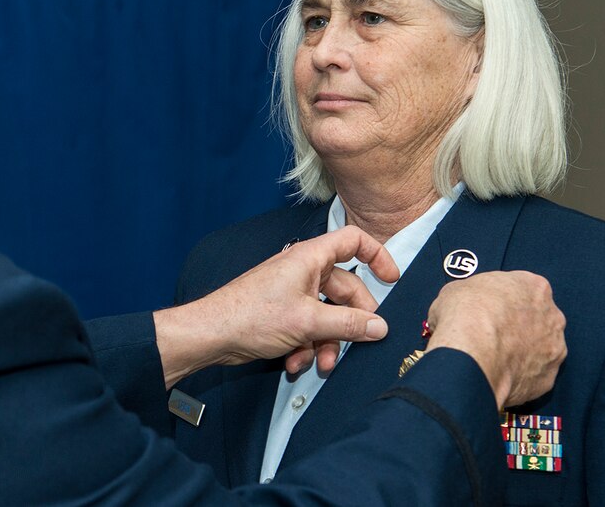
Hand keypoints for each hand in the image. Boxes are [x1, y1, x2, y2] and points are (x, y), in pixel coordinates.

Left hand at [154, 226, 398, 388]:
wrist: (213, 334)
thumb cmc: (251, 315)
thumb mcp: (308, 322)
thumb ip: (348, 324)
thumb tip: (379, 326)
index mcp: (310, 258)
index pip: (353, 241)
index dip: (377, 255)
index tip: (391, 280)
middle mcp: (303, 271)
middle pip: (345, 289)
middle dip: (351, 321)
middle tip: (360, 342)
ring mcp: (292, 293)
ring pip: (327, 315)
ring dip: (327, 342)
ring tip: (321, 364)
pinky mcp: (283, 314)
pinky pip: (309, 328)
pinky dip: (307, 347)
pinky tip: (296, 363)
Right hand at [425, 271, 566, 408]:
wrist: (471, 355)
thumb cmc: (465, 315)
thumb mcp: (457, 289)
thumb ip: (473, 295)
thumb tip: (464, 307)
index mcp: (534, 286)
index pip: (522, 289)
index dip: (503, 299)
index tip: (488, 307)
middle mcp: (553, 316)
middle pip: (537, 318)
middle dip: (518, 325)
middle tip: (492, 332)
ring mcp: (554, 349)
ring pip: (539, 348)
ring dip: (521, 351)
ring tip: (492, 356)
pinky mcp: (547, 378)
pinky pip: (533, 375)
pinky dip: (518, 375)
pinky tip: (497, 373)